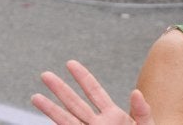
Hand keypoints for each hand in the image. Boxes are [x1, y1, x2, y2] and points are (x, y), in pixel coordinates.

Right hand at [31, 60, 154, 124]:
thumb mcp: (146, 124)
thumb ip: (142, 110)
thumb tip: (135, 92)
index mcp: (113, 114)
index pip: (95, 91)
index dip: (83, 77)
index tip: (70, 63)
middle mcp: (98, 123)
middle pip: (75, 103)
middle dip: (60, 89)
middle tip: (45, 74)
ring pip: (67, 120)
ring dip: (51, 109)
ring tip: (35, 97)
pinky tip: (47, 121)